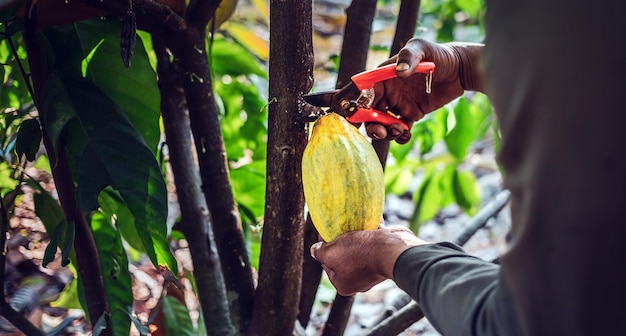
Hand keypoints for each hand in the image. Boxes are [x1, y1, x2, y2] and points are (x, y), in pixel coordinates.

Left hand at [310, 225, 428, 295]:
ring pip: (358, 249)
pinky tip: (367, 222)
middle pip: (343, 256)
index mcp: (344, 284)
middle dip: (341, 241)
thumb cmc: (359, 253)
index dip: (325, 247)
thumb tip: (315, 250)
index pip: (327, 264)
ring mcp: (373, 269)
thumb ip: (320, 252)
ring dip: (356, 236)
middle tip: (339, 226)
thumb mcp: (331, 252)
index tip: (325, 232)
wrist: (393, 249)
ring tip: (353, 222)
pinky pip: (373, 243)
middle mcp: (358, 280)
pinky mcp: (385, 256)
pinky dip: (371, 233)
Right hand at [366, 38, 483, 142]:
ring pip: (383, 124)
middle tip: (380, 133)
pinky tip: (406, 134)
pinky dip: (400, 137)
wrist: (460, 69)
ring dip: (386, 132)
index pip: (366, 93)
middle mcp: (388, 91)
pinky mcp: (412, 114)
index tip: (358, 118)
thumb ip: (409, 56)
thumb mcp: (422, 48)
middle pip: (370, 112)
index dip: (359, 106)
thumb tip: (399, 71)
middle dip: (371, 125)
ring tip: (398, 130)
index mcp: (384, 76)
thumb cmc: (438, 54)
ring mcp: (399, 104)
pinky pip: (401, 130)